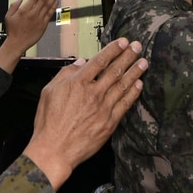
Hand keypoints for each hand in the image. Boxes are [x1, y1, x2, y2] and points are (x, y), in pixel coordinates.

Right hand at [0, 0, 60, 71]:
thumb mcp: (8, 16)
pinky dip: (53, 7)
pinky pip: (50, 14)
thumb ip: (14, 5)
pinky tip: (56, 2)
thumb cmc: (13, 31)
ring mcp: (39, 19)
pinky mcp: (43, 25)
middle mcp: (33, 14)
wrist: (17, 43)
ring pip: (48, 5)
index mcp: (24, 10)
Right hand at [21, 38, 145, 189]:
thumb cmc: (48, 122)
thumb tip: (81, 63)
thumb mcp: (49, 92)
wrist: (54, 150)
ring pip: (122, 85)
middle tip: (137, 46)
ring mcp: (103, 108)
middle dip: (128, 56)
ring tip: (143, 62)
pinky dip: (133, 93)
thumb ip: (65, 74)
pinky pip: (124, 104)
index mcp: (77, 83)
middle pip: (114, 70)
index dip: (113, 50)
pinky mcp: (109, 123)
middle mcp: (93, 93)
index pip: (99, 61)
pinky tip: (139, 84)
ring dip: (135, 72)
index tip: (122, 42)